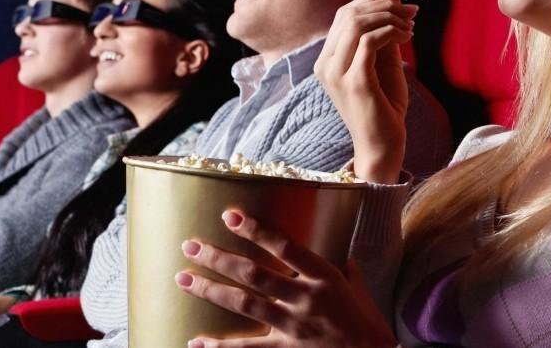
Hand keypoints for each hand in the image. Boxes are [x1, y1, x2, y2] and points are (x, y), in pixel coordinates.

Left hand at [177, 210, 394, 347]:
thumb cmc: (368, 322)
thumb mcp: (357, 286)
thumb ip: (338, 266)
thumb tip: (331, 248)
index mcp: (325, 276)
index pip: (286, 246)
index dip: (256, 230)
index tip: (228, 215)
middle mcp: (307, 299)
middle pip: (254, 274)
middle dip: (218, 258)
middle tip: (190, 246)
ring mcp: (295, 327)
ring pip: (245, 305)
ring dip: (210, 290)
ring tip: (183, 279)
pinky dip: (221, 347)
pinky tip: (197, 343)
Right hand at [313, 0, 416, 182]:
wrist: (383, 144)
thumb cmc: (384, 106)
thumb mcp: (384, 64)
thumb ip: (384, 36)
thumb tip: (396, 4)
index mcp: (328, 59)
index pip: (344, 15)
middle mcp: (325, 64)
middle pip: (349, 14)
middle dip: (382, 2)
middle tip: (410, 7)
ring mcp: (336, 73)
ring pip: (357, 24)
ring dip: (389, 17)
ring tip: (410, 25)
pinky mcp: (354, 82)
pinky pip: (369, 41)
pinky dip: (390, 32)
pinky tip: (406, 37)